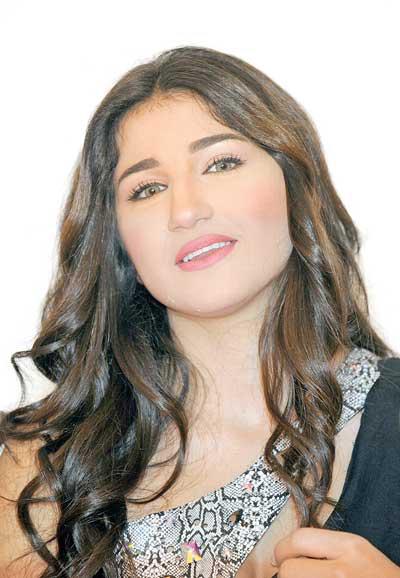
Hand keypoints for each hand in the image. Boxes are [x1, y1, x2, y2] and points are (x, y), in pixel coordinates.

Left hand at [270, 527, 399, 576]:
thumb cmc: (377, 576)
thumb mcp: (356, 551)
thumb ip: (324, 546)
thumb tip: (289, 552)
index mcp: (348, 547)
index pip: (298, 539)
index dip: (283, 548)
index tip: (281, 556)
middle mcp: (341, 572)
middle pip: (290, 569)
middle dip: (288, 572)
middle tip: (293, 574)